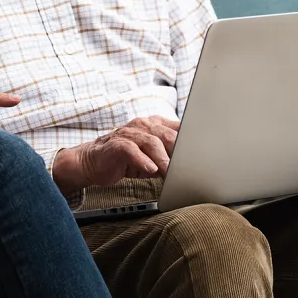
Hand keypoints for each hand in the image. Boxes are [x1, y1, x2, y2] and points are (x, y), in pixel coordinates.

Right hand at [54, 116, 180, 193]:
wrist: (93, 162)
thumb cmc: (126, 160)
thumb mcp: (152, 158)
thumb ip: (169, 158)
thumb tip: (190, 168)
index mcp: (155, 125)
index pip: (178, 129)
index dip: (192, 141)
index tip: (205, 154)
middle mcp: (143, 125)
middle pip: (168, 135)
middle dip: (180, 152)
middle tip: (190, 167)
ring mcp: (129, 133)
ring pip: (151, 142)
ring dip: (163, 158)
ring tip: (171, 172)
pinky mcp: (116, 144)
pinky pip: (131, 150)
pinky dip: (142, 160)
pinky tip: (150, 169)